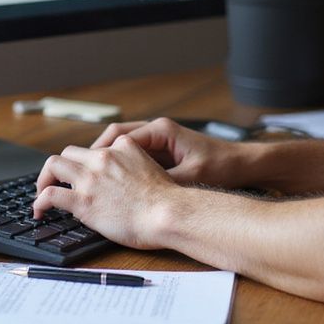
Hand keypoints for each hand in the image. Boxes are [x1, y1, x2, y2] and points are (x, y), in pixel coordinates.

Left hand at [32, 135, 178, 249]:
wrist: (167, 213)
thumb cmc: (166, 200)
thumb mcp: (151, 168)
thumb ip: (133, 166)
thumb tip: (123, 181)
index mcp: (122, 147)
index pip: (94, 148)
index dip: (85, 163)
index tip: (82, 175)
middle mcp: (103, 158)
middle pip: (69, 152)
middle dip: (60, 168)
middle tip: (57, 183)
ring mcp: (91, 178)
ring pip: (53, 165)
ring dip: (44, 179)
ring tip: (41, 193)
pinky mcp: (83, 200)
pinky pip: (50, 194)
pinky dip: (39, 201)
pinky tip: (40, 211)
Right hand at [89, 117, 239, 186]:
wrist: (243, 165)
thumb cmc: (221, 166)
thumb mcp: (190, 177)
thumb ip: (162, 181)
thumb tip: (135, 192)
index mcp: (161, 130)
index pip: (119, 135)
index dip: (99, 152)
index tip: (85, 166)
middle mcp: (158, 131)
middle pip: (116, 137)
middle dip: (97, 154)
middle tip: (80, 171)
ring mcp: (160, 141)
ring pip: (124, 147)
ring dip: (108, 160)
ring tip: (93, 179)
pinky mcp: (164, 153)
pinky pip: (135, 157)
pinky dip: (122, 167)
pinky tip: (115, 184)